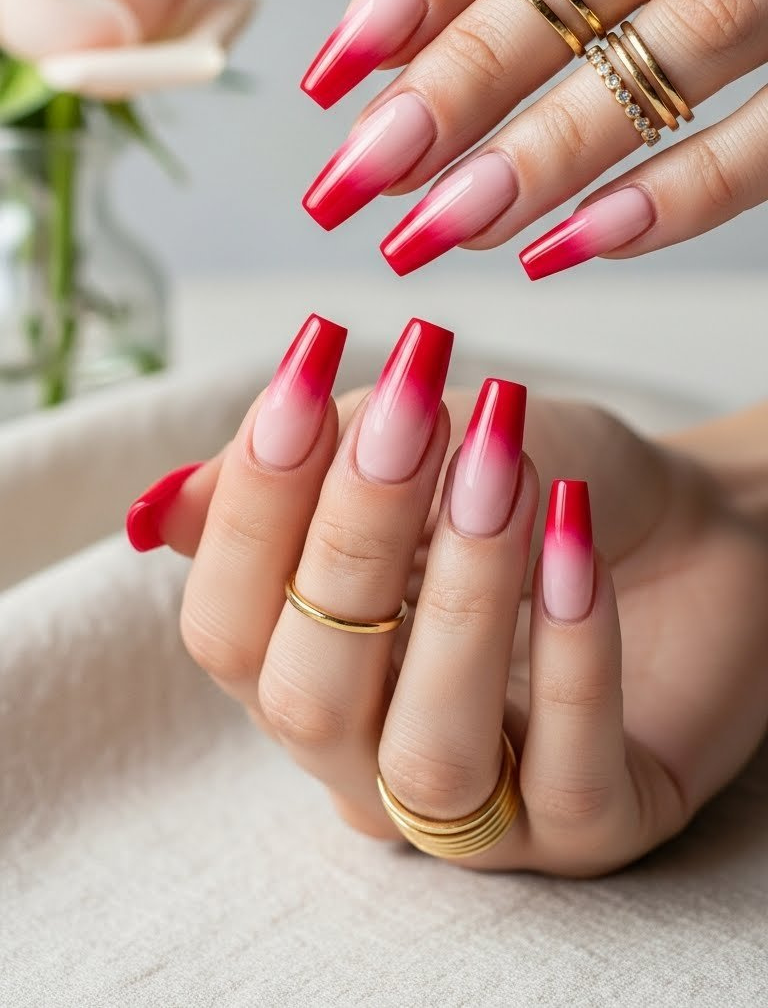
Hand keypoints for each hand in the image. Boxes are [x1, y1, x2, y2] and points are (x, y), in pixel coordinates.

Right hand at [126, 316, 767, 874]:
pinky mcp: (593, 831)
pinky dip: (572, 654)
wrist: (699, 520)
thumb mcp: (428, 446)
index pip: (226, 628)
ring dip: (463, 601)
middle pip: (307, 695)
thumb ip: (308, 472)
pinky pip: (565, 777)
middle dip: (354, 540)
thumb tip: (163, 511)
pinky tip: (576, 542)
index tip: (306, 366)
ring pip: (425, 756)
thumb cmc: (541, 476)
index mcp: (306, 670)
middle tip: (417, 407)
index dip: (255, 504)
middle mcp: (366, 759)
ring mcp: (477, 812)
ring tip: (509, 468)